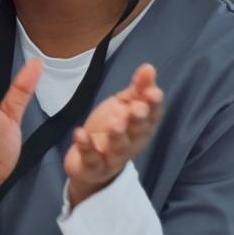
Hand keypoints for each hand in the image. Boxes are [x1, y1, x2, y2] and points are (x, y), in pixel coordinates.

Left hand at [64, 64, 163, 205]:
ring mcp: (113, 156)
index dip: (153, 104)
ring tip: (114, 121)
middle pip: (138, 131)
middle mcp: (132, 143)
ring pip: (119, 147)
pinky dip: (85, 146)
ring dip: (117, 134)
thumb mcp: (123, 106)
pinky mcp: (93, 166)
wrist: (89, 165)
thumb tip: (149, 68)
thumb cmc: (111, 129)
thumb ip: (137, 89)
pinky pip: (90, 158)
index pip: (152, 115)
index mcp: (141, 126)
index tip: (153, 92)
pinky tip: (79, 132)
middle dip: (138, 119)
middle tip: (136, 108)